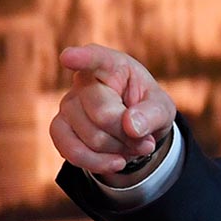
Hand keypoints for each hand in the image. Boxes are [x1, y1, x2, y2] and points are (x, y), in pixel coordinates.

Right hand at [50, 44, 175, 179]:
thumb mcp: (162, 108)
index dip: (82, 58)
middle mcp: (83, 80)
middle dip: (129, 135)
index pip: (95, 58)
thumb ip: (152, 114)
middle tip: (145, 140)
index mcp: (111, 65)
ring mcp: (67, 104)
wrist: (133, 129)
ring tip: (132, 146)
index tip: (69, 57)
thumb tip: (131, 126)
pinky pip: (72, 152)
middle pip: (103, 115)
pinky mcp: (58, 128)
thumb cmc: (147, 108)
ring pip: (92, 138)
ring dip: (119, 151)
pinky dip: (98, 163)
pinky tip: (115, 161)